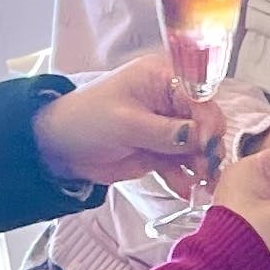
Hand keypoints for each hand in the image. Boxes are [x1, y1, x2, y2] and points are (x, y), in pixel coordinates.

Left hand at [33, 55, 224, 198]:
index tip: (206, 146)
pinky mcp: (163, 150)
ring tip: (198, 185)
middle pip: (205, 123)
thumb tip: (202, 137)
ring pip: (198, 147)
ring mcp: (168, 127)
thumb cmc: (87, 121)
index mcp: (162, 78)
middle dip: (208, 148)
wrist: (61, 148)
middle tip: (204, 171)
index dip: (207, 121)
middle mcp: (170, 100)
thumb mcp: (127, 123)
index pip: (199, 97)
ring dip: (201, 167)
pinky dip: (186, 178)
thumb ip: (168, 132)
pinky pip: (183, 165)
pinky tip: (185, 190)